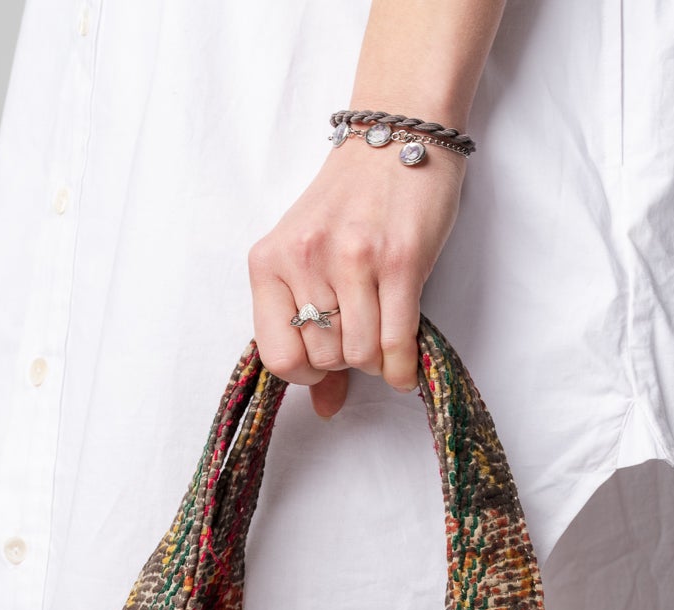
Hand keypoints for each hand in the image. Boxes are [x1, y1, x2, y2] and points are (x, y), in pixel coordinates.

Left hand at [249, 138, 465, 416]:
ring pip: (360, 354)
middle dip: (346, 358)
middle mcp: (306, 257)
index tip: (322, 360)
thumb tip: (323, 409)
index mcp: (269, 260)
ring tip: (383, 332)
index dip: (304, 372)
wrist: (395, 135)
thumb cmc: (350, 204)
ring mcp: (352, 257)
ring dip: (376, 358)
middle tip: (361, 331)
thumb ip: (308, 332)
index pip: (277, 356)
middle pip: (325, 358)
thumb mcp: (310, 259)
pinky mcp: (399, 259)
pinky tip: (404, 364)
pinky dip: (402, 366)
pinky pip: (396, 341)